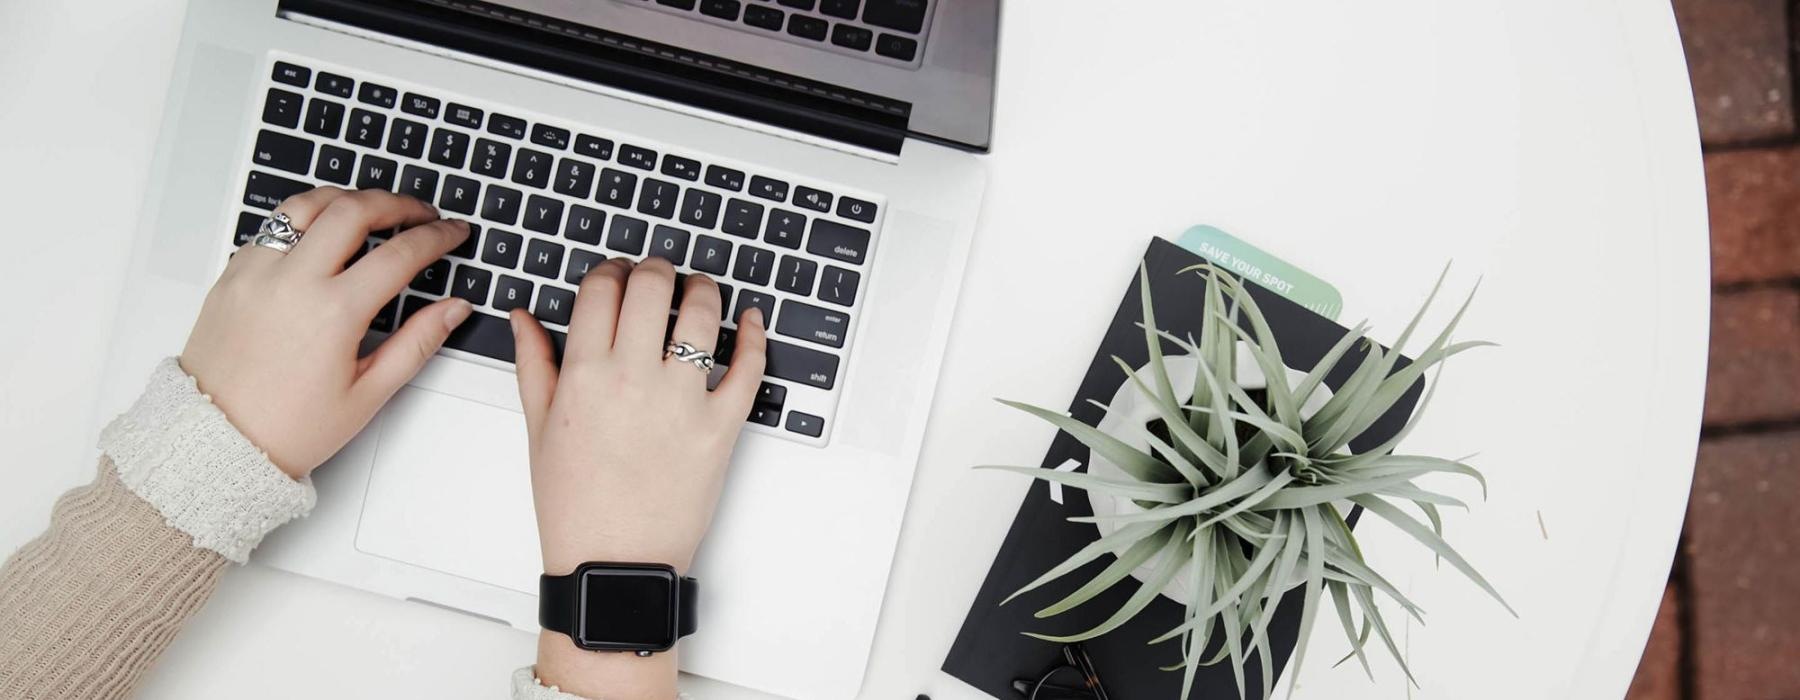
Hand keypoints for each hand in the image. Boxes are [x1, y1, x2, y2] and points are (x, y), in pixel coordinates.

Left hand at [180, 188, 472, 478]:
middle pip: (354, 209)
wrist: (216, 442)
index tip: (452, 233)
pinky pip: (273, 227)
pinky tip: (322, 236)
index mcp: (333, 313)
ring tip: (371, 209)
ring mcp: (257, 272)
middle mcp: (292, 281)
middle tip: (421, 213)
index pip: (400, 253)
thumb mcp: (368, 394)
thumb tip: (453, 309)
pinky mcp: (232, 275)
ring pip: (307, 205)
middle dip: (397, 203)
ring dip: (347, 199)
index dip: (437, 237)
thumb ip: (417, 343)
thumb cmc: (287, 427)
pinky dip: (305, 220)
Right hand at [512, 257, 764, 698]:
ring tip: (699, 291)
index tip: (617, 275)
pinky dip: (754, 335)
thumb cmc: (575, 505)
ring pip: (703, 314)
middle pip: (652, 286)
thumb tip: (524, 317)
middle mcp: (633, 379)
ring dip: (704, 290)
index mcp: (584, 375)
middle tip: (659, 275)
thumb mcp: (539, 430)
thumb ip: (533, 364)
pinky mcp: (721, 427)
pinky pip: (748, 367)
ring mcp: (682, 401)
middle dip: (656, 269)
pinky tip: (750, 321)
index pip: (602, 288)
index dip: (611, 270)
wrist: (614, 563)